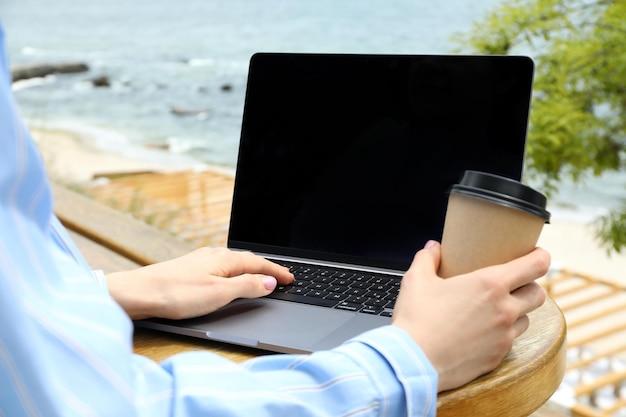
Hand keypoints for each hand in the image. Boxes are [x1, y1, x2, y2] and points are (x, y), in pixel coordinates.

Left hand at [106, 247, 293, 319]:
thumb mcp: (219, 293)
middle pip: (247, 260)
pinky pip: (220, 266)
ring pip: (233, 262)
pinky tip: (228, 277)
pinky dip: (233, 272)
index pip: (259, 264)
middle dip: (266, 268)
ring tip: (260, 277)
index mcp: (224, 259)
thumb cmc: (176, 294)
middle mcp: (213, 255)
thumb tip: (269, 282)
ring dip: (250, 269)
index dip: (276, 272)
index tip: (291, 278)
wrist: (138, 293)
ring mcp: (199, 260)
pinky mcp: (188, 268)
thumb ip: (246, 286)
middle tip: (281, 277)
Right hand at [392, 241, 548, 391]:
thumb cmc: (415, 319)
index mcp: (489, 285)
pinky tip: (483, 331)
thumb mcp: (416, 280)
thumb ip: (427, 258)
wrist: (412, 361)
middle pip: (538, 293)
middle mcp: (504, 310)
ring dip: (517, 312)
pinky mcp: (497, 357)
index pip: (536, 265)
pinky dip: (502, 333)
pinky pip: (510, 341)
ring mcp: (503, 336)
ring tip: (496, 309)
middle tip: (513, 283)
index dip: (540, 256)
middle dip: (530, 285)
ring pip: (527, 319)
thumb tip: (433, 248)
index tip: (535, 253)